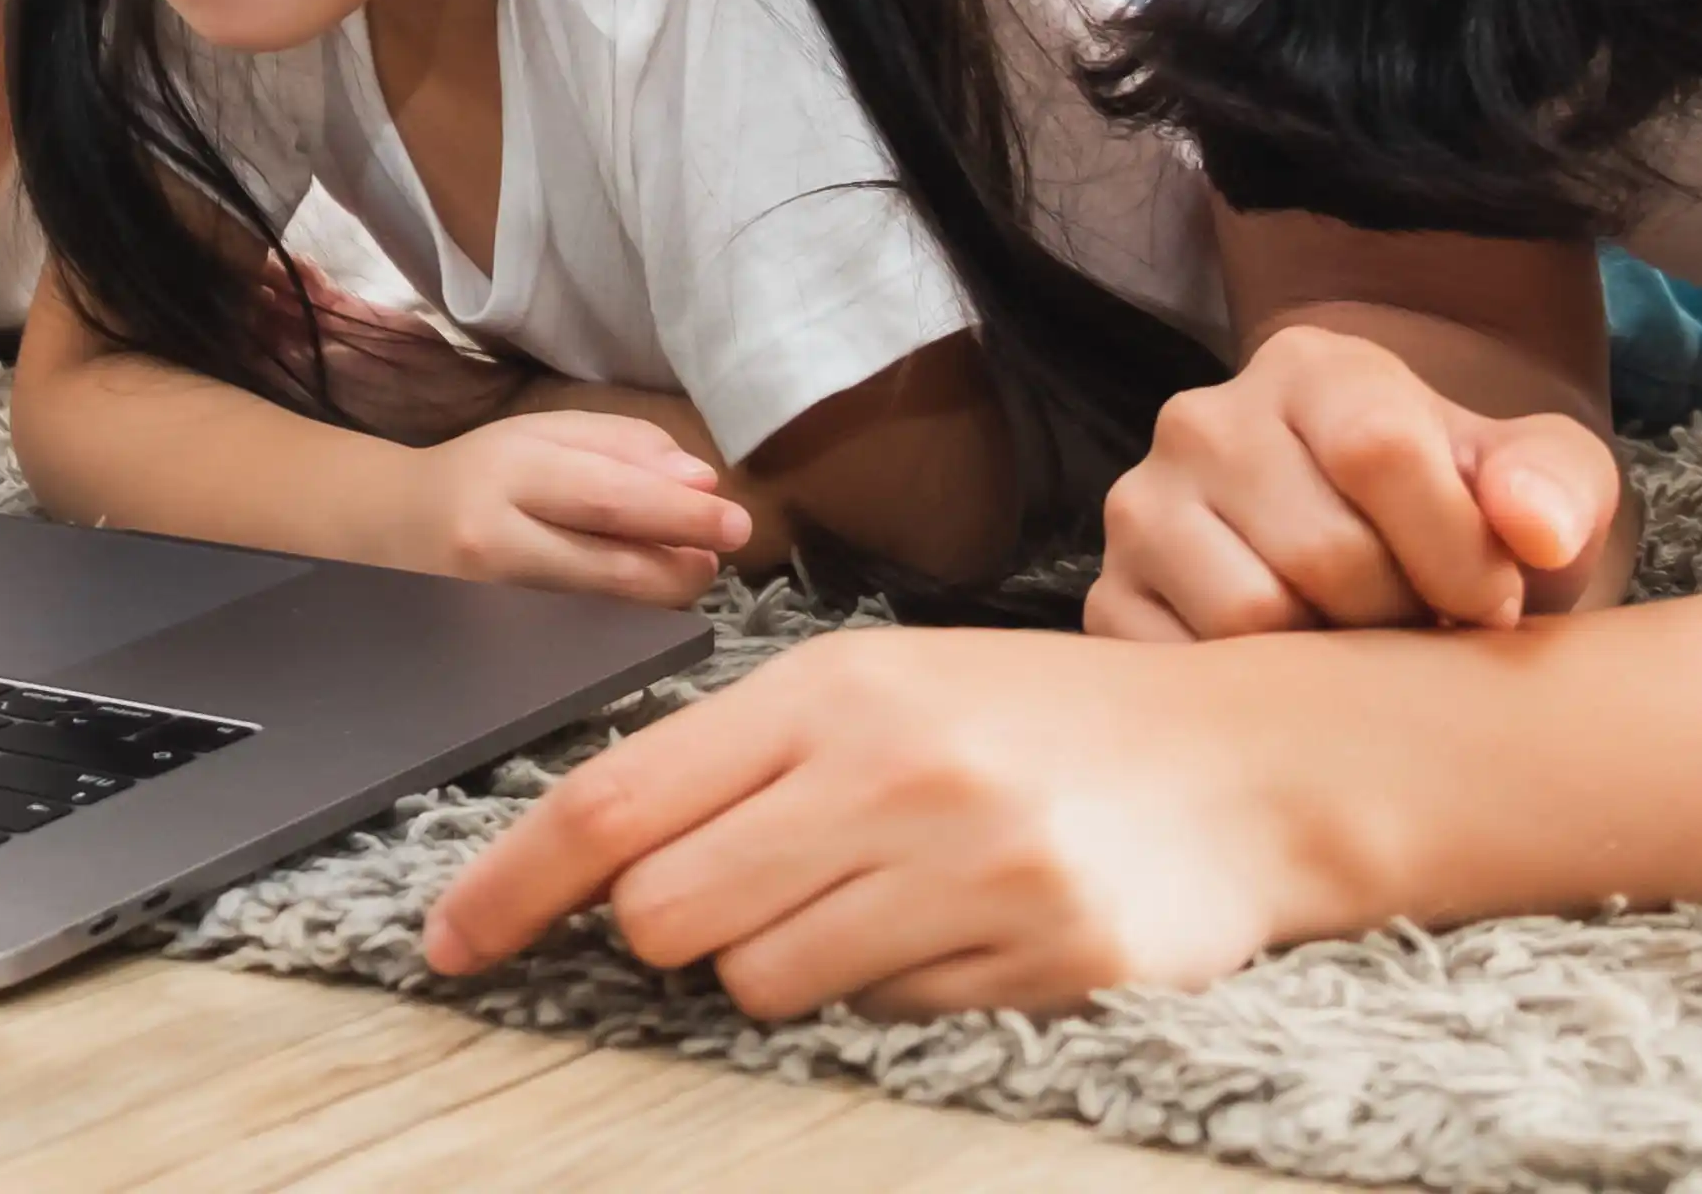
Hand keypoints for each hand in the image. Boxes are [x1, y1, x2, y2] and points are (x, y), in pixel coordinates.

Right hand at [395, 409, 757, 605]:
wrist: (385, 528)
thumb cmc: (481, 473)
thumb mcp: (544, 434)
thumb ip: (624, 445)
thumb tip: (701, 482)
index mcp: (510, 471)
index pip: (612, 498)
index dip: (683, 514)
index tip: (736, 520)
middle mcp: (495, 542)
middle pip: (614, 567)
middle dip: (684, 565)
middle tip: (720, 552)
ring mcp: (492, 606)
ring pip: (606, 613)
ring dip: (661, 593)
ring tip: (683, 567)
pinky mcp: (496, 649)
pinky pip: (581, 640)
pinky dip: (624, 620)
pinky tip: (635, 598)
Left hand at [426, 625, 1328, 1013]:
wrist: (1251, 757)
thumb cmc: (1039, 719)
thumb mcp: (881, 688)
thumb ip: (744, 758)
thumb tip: (596, 851)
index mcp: (827, 691)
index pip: (614, 802)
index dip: (511, 883)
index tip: (449, 943)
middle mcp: (887, 773)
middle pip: (666, 912)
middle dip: (671, 928)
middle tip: (752, 895)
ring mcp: (967, 870)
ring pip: (761, 979)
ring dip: (785, 961)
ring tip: (878, 899)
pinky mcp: (1041, 958)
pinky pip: (885, 1014)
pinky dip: (894, 987)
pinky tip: (963, 927)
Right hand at [1087, 323, 1621, 640]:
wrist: (1386, 554)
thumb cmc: (1468, 517)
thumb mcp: (1543, 482)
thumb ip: (1555, 485)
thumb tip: (1534, 530)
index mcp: (1312, 370)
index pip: (1379, 450)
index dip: (1458, 553)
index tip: (1498, 602)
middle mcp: (1203, 420)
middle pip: (1322, 552)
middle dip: (1402, 618)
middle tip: (1428, 630)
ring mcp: (1142, 508)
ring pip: (1250, 618)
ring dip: (1333, 665)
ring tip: (1366, 650)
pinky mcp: (1110, 598)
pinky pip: (1184, 672)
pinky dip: (1258, 701)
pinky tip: (1301, 678)